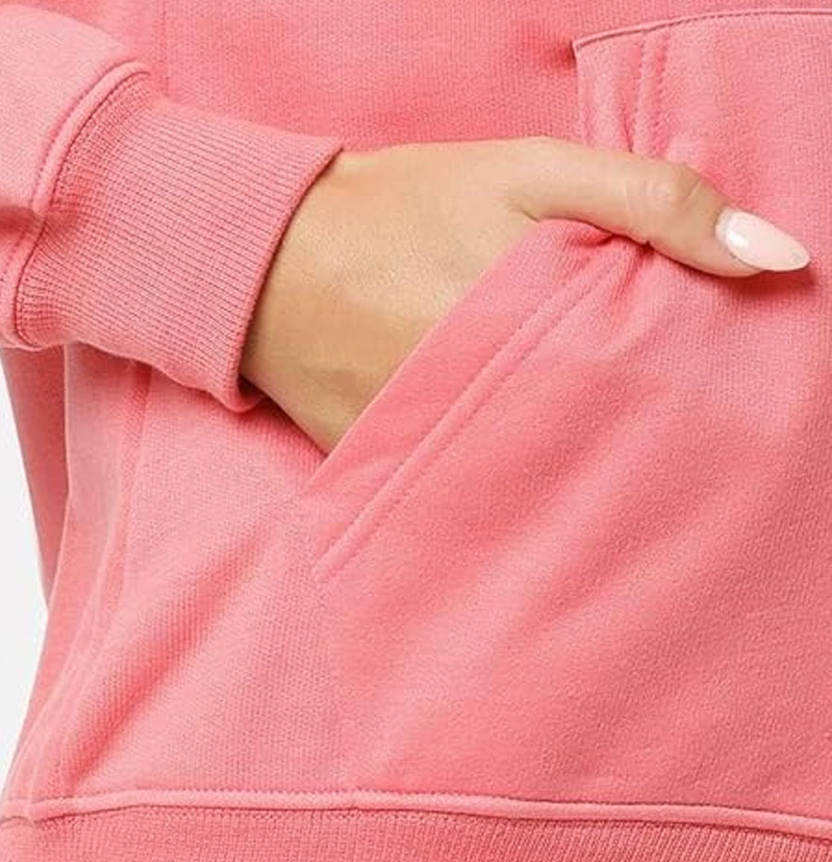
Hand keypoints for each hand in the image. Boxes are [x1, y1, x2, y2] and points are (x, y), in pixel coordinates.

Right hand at [242, 137, 808, 451]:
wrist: (274, 253)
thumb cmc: (406, 206)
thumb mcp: (531, 172)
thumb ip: (652, 202)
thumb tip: (776, 258)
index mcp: (532, 339)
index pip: (643, 406)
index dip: (680, 412)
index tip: (707, 420)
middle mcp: (483, 410)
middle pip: (591, 457)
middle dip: (624, 455)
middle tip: (645, 448)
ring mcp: (426, 450)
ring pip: (525, 490)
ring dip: (560, 484)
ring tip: (577, 467)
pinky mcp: (381, 471)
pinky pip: (451, 500)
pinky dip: (484, 495)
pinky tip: (501, 477)